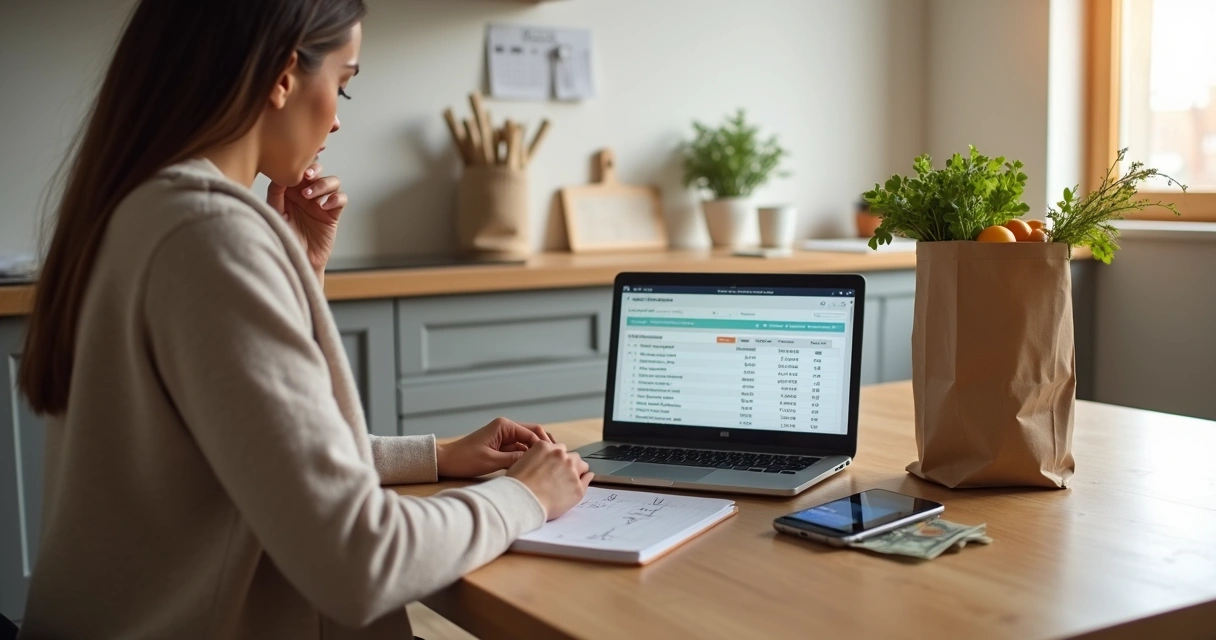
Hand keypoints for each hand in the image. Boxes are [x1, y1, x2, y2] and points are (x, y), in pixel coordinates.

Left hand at [267, 163, 347, 275]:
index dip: (300, 164)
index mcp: (291, 191)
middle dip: (314, 169)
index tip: (293, 167)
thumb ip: (276, 193)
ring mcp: (321, 203)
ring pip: (332, 181)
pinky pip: (341, 199)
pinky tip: (325, 205)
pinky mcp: (333, 214)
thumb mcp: (275, 213)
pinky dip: (336, 198)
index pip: (298, 170)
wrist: (296, 260)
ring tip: (310, 196)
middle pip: (318, 171)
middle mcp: (307, 194)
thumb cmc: (283, 238)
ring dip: (323, 184)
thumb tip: (280, 175)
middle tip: (307, 176)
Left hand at [436, 417, 550, 478]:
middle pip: (533, 434)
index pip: (532, 432)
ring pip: (527, 442)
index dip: (544, 445)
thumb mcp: (491, 461)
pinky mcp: (501, 446)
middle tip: (555, 459)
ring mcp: (504, 436)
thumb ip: (515, 459)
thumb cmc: (465, 459)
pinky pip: (519, 449)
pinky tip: (534, 466)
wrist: (446, 461)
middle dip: (544, 445)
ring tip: (547, 464)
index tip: (552, 458)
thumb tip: (535, 459)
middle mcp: (506, 428)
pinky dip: (526, 456)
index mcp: (504, 426)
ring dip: (536, 451)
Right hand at [507, 441, 592, 519]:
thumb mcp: (520, 462)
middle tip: (560, 474)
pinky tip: (582, 482)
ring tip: (569, 480)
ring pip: (581, 465)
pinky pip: (588, 479)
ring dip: (577, 470)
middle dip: (567, 463)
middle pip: (571, 455)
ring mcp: (571, 471)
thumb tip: (539, 460)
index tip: (553, 465)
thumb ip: (533, 457)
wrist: (522, 502)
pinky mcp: (578, 487)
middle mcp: (561, 456)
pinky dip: (585, 479)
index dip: (555, 458)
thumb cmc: (516, 485)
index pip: (557, 448)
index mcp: (545, 447)